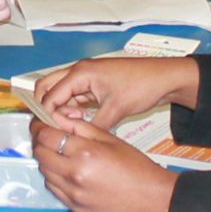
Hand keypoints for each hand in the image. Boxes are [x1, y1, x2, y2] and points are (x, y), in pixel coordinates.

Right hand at [30, 54, 197, 131]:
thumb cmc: (142, 87)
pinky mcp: (93, 85)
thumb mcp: (116, 110)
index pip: (50, 94)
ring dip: (60, 108)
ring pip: (60, 93)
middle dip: (46, 108)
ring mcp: (85, 77)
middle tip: (52, 129)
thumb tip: (77, 139)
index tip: (48, 134)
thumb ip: (93, 125)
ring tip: (70, 127)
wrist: (164, 78)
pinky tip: (80, 120)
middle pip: (47, 88)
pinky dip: (71, 107)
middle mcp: (79, 72)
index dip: (46, 115)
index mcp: (80, 73)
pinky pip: (73, 96)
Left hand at [33, 118, 177, 211]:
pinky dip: (54, 177)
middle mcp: (74, 174)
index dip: (39, 125)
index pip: (45, 136)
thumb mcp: (110, 138)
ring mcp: (72, 194)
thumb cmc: (136, 166)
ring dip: (47, 159)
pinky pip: (53, 188)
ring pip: (44, 172)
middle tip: (49, 135)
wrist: (151, 199)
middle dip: (40, 141)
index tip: (41, 121)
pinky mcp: (74, 207)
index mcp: (84, 153)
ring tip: (60, 152)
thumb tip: (57, 118)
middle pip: (40, 154)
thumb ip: (80, 128)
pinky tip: (66, 170)